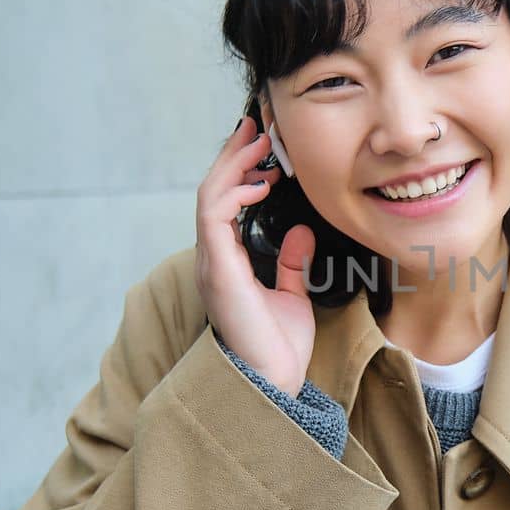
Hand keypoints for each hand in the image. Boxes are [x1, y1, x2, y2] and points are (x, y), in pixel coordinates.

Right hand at [195, 114, 316, 395]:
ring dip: (232, 166)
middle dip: (233, 156)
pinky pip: (215, 220)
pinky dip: (232, 195)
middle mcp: (213, 260)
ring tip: (257, 142)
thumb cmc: (278, 348)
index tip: (261, 146)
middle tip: (256, 126)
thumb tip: (300, 231)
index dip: (238, 170)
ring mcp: (212, 265)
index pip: (223, 204)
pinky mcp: (220, 272)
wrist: (274, 383)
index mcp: (227, 263)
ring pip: (209, 199)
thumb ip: (291, 263)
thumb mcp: (291, 295)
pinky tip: (256, 183)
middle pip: (212, 193)